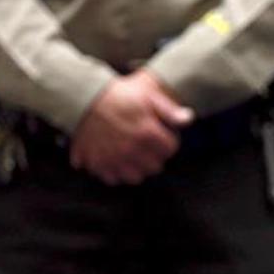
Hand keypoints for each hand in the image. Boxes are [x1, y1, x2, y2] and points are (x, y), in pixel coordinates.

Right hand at [71, 70, 193, 184]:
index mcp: (147, 133)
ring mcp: (113, 158)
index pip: (170, 149)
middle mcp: (132, 150)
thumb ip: (169, 110)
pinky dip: (116, 173)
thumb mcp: (148, 95)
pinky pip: (112, 178)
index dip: (169, 141)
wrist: (84, 98)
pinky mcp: (97, 163)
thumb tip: (188, 119)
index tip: (163, 136)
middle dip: (155, 157)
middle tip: (149, 146)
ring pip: (136, 177)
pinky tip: (116, 161)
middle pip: (155, 166)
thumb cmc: (118, 95)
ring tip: (134, 156)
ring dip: (138, 168)